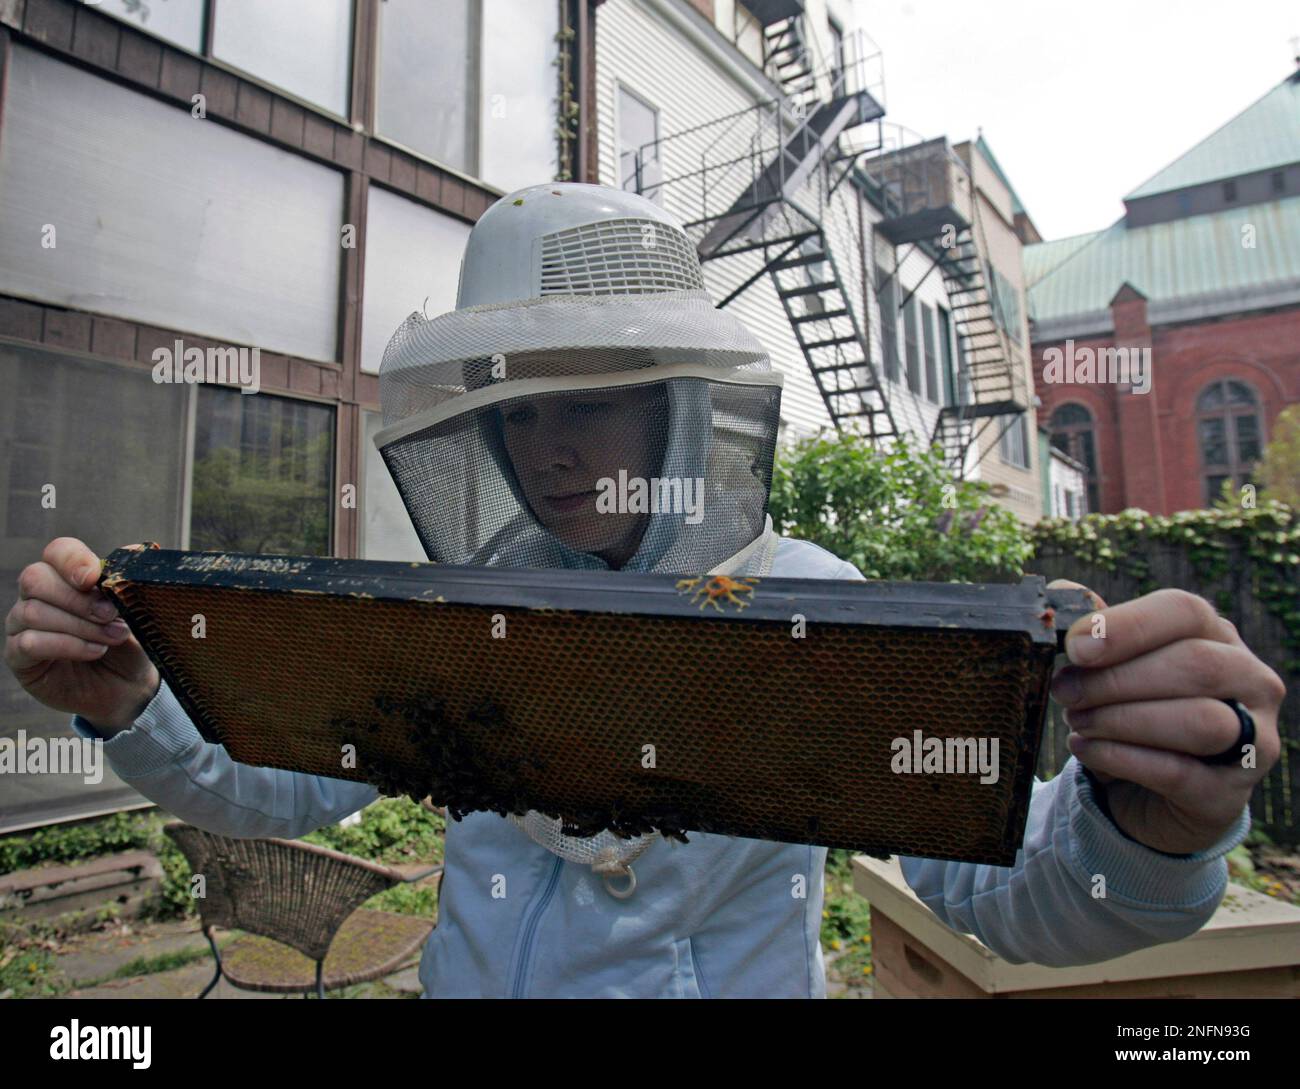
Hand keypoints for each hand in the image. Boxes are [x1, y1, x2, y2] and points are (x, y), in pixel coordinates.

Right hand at [5, 537, 160, 735]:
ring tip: (111, 638)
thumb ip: (130, 581)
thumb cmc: (128, 643)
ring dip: (80, 626)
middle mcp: (37, 595)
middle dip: (78, 599)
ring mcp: (22, 624)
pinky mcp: (18, 656)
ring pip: (34, 612)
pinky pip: (29, 642)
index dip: (73, 560)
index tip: (95, 578)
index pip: (57, 551)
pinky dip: (67, 646)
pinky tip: (94, 652)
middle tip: (111, 615)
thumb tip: (139, 549)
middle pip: (36, 578)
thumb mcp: (136, 611)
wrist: (128, 685)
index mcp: (65, 575)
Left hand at [1048, 580, 1284, 855]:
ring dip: (1122, 720)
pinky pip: (1178, 772)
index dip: (1129, 625)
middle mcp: (1250, 682)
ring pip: (1199, 721)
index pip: (1186, 612)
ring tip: (1077, 721)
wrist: (1144, 793)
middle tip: (1064, 692)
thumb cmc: (1131, 712)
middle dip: (1117, 679)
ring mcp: (1253, 741)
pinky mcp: (1229, 794)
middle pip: (1196, 664)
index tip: (1075, 646)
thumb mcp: (1113, 668)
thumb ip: (1097, 632)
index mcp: (1218, 637)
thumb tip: (1062, 590)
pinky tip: (1085, 748)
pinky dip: (1120, 757)